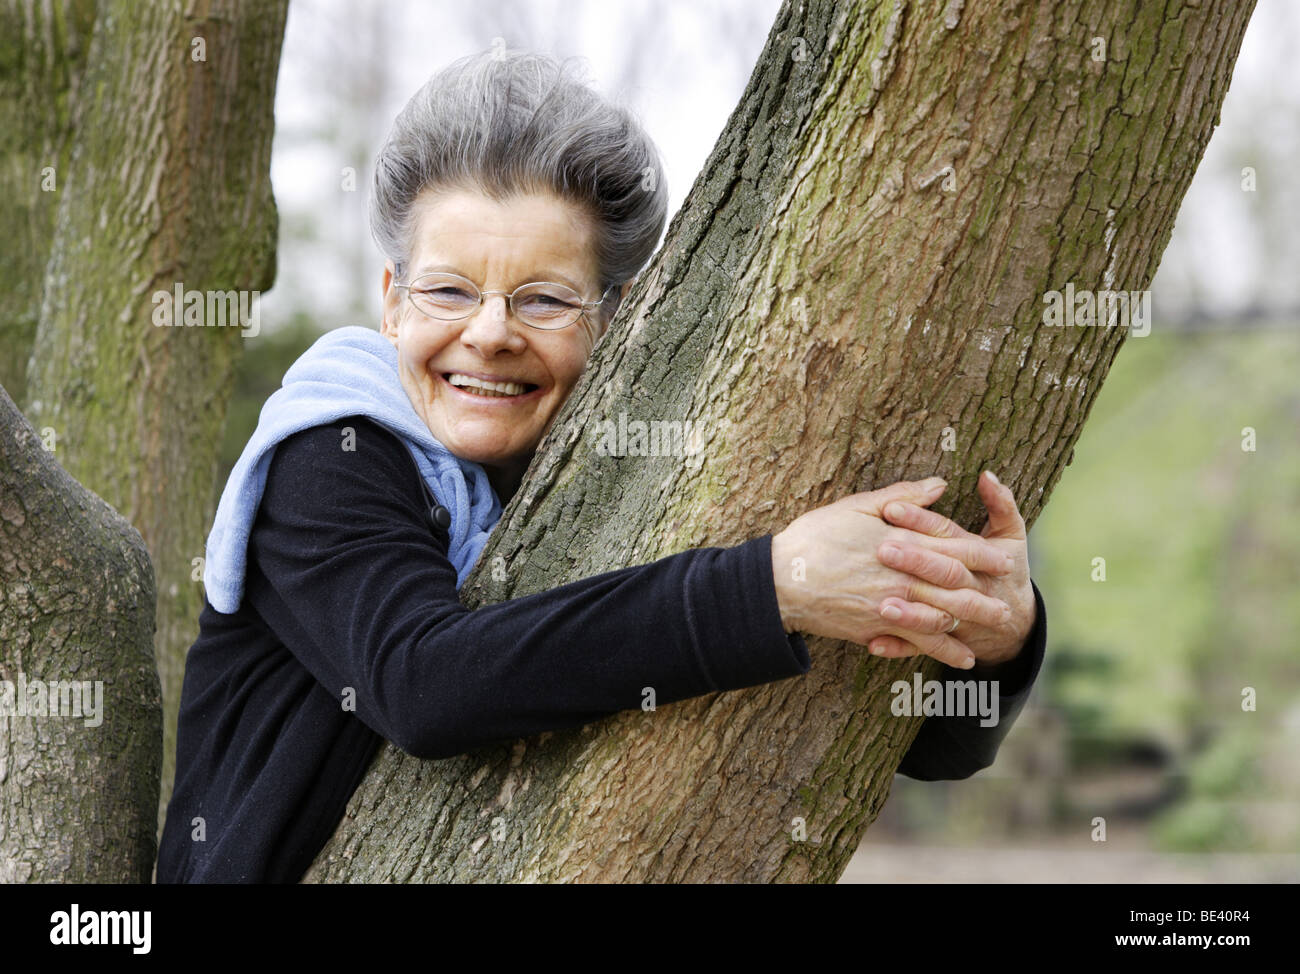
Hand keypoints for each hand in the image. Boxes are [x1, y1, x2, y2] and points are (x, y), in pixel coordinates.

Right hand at [771, 477, 1016, 668]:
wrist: (779, 580)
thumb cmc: (814, 537)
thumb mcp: (856, 506)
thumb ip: (902, 497)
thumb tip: (940, 485)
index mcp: (901, 542)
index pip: (954, 548)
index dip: (983, 556)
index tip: (1006, 561)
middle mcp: (902, 576)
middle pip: (956, 588)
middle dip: (985, 596)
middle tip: (1008, 604)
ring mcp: (891, 605)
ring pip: (944, 618)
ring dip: (972, 625)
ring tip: (994, 628)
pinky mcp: (877, 628)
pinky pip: (919, 642)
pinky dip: (943, 650)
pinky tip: (960, 657)